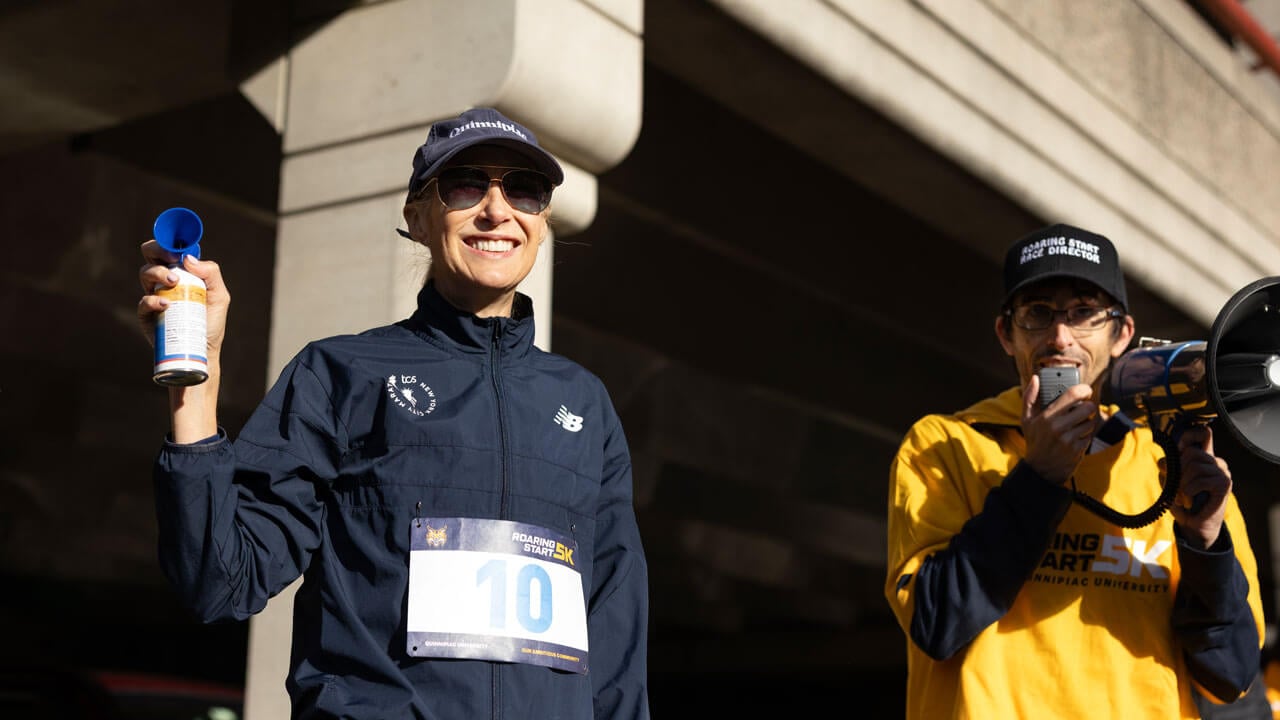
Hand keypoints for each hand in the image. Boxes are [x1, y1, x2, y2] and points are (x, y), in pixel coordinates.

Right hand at [136, 240, 229, 356]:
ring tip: (173, 283)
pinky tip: (166, 304)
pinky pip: (143, 301)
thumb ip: (211, 274)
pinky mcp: (147, 314)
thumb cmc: (211, 321)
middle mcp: (165, 281)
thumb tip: (189, 259)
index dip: (169, 242)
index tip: (177, 248)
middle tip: (171, 260)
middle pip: (151, 255)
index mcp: (183, 272)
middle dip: (157, 250)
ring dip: (158, 273)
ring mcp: (154, 295)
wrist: (203, 349)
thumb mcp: (220, 296)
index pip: (170, 249)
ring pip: (145, 273)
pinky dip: (153, 300)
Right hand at [1021, 373, 1096, 483]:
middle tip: (1083, 408)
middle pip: (1087, 408)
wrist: (1041, 470)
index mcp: (1046, 416)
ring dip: (1087, 421)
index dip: (1083, 389)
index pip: (1072, 395)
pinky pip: (1090, 435)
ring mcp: (1069, 439)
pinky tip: (1076, 436)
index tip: (1085, 390)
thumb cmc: (1035, 441)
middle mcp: (1058, 427)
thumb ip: (1030, 397)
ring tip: (1077, 424)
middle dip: (1088, 407)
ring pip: (1091, 422)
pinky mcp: (1077, 449)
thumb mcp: (1026, 419)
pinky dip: (1086, 434)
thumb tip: (1035, 379)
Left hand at [1166, 425, 1228, 548]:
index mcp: (1204, 457)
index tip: (1178, 450)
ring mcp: (1222, 471)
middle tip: (1177, 487)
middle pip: (1190, 452)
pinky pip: (1199, 481)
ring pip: (1193, 466)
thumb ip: (1169, 468)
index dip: (1189, 436)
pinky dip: (1188, 492)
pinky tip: (1189, 500)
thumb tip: (1164, 462)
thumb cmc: (1183, 501)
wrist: (1195, 525)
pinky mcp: (1224, 484)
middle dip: (1178, 470)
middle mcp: (1215, 461)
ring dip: (1182, 484)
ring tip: (1183, 496)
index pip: (1203, 433)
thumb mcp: (1171, 481)